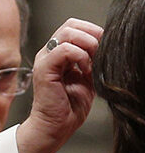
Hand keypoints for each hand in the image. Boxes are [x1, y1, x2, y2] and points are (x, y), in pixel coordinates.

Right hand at [16, 18, 103, 152]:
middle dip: (92, 35)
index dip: (92, 32)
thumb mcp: (88, 76)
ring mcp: (44, 60)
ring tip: (92, 62)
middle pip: (71, 25)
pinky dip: (79, 56)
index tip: (104, 48)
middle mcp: (48, 53)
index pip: (75, 27)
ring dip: (87, 44)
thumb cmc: (69, 107)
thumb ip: (93, 59)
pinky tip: (84, 70)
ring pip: (67, 33)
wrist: (56, 126)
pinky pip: (63, 50)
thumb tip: (108, 44)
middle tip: (100, 53)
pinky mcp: (44, 70)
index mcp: (57, 53)